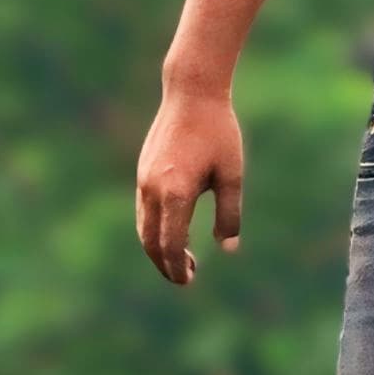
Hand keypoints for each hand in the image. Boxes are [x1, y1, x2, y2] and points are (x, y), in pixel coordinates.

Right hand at [135, 86, 244, 285]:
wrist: (191, 93)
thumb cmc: (218, 133)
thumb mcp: (231, 175)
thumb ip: (229, 215)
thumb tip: (228, 248)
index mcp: (175, 193)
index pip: (171, 244)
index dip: (178, 268)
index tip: (189, 281)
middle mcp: (152, 189)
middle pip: (151, 242)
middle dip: (165, 265)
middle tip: (186, 279)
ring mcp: (143, 180)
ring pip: (143, 228)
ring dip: (158, 249)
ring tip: (181, 260)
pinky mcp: (142, 172)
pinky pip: (143, 211)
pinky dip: (153, 230)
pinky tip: (172, 233)